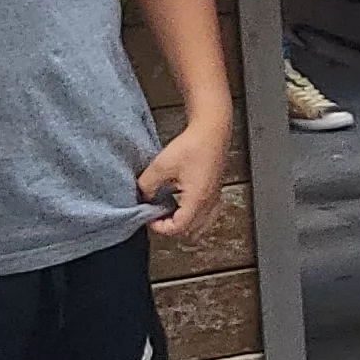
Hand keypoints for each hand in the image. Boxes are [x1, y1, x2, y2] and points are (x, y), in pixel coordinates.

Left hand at [140, 116, 232, 239]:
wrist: (212, 130)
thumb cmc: (193, 144)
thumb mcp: (162, 165)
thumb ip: (148, 184)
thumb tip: (143, 195)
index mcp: (197, 199)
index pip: (178, 228)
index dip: (160, 227)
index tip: (150, 217)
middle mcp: (208, 202)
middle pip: (190, 230)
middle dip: (172, 227)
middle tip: (158, 216)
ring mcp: (214, 197)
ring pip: (202, 225)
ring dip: (185, 223)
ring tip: (171, 212)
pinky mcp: (215, 190)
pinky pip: (208, 214)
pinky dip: (196, 216)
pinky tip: (185, 205)